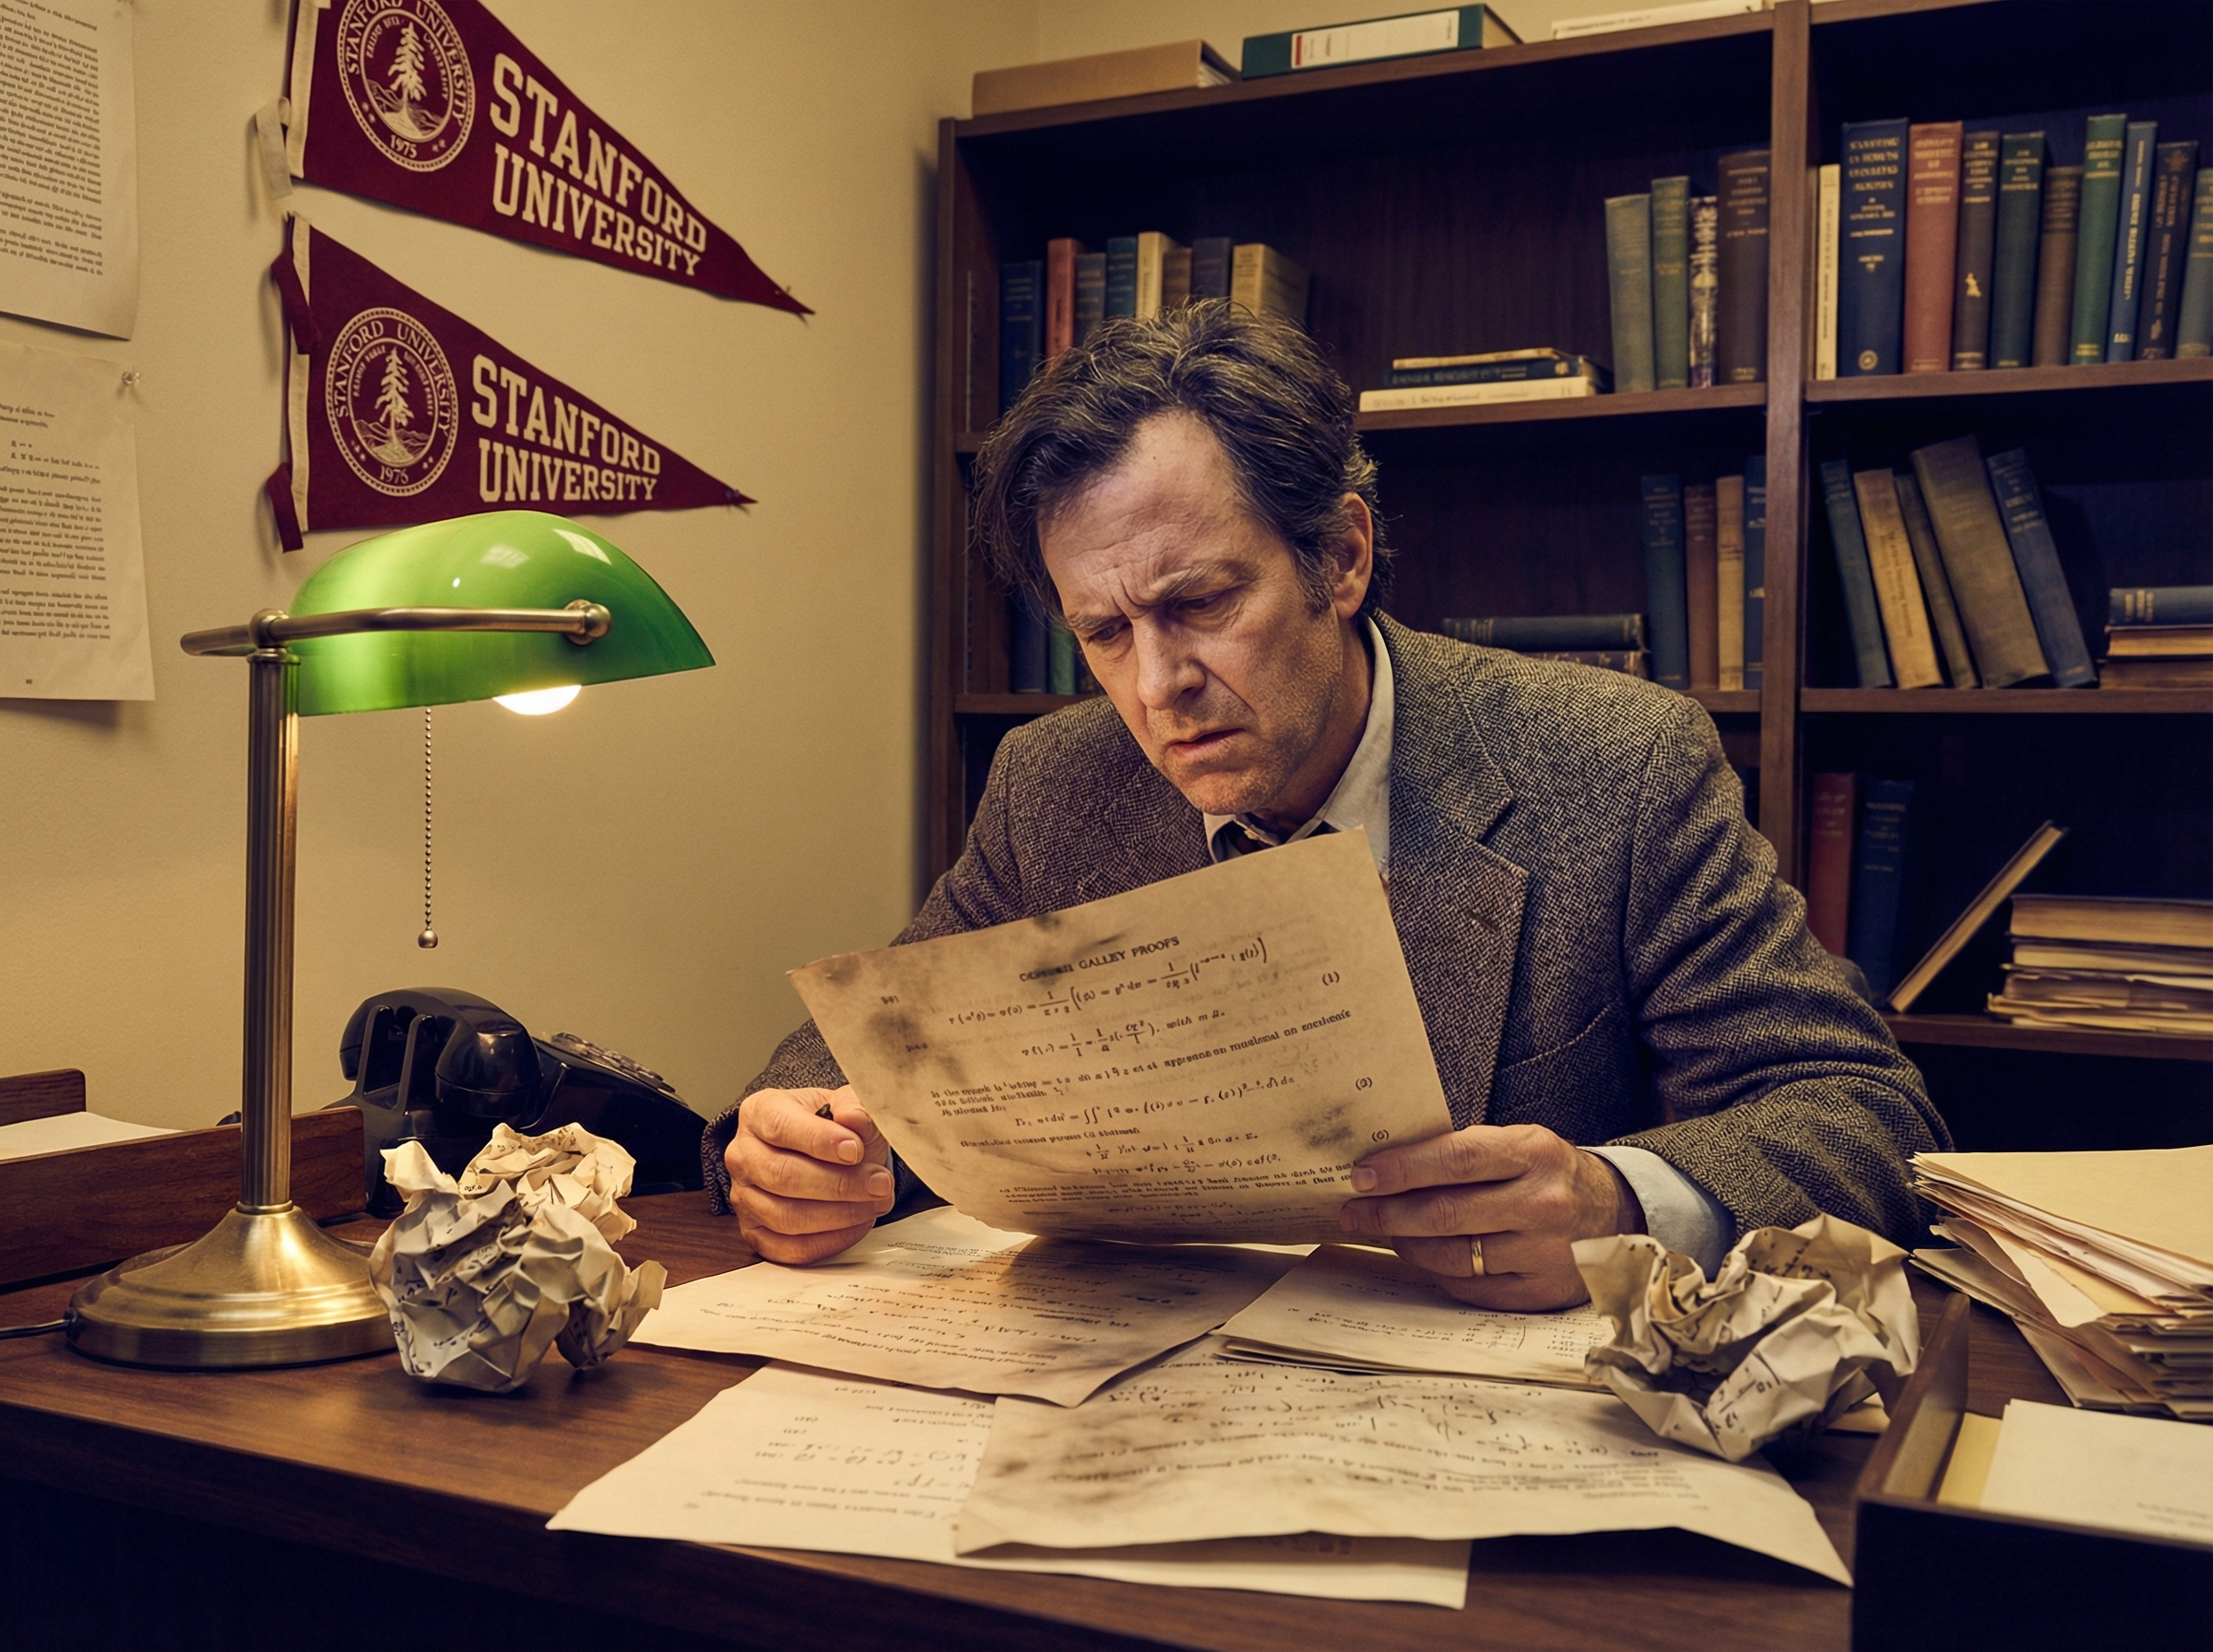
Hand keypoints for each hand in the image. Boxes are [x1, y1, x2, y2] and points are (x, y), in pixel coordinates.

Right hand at [723, 1085, 895, 1263]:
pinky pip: (791, 1248)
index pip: (780, 1127)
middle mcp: (743, 1155)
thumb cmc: (831, 1126)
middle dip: (839, 1184)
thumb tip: (853, 1117)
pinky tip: (858, 1223)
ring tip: (876, 1203)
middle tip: (880, 1183)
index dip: (820, 1141)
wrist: (824, 1153)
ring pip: (786, 1217)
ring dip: (840, 1214)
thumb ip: (855, 1108)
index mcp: (759, 1112)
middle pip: (782, 1176)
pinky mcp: (756, 1233)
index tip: (856, 1151)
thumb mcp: (846, 1105)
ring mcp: (744, 1197)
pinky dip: (831, 1240)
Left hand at [1336, 1123, 1645, 1308]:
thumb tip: (1386, 1166)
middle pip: (1445, 1214)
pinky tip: (1423, 1255)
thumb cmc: (1547, 1173)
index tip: (1362, 1175)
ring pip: (1450, 1256)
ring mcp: (1544, 1254)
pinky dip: (1437, 1271)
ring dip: (1406, 1243)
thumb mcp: (1518, 1144)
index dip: (1402, 1169)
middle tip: (1354, 1211)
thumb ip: (1463, 1151)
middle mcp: (1543, 1204)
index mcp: (1534, 1153)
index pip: (1455, 1159)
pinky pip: (1468, 1287)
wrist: (1613, 1214)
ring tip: (1385, 1231)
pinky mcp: (1540, 1293)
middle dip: (1387, 1213)